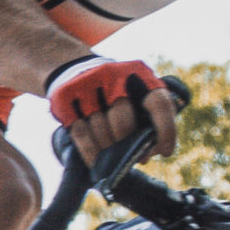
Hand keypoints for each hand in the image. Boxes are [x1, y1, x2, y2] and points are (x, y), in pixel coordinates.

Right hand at [48, 55, 175, 170]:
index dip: (165, 130)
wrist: (74, 67)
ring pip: (99, 127)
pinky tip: (96, 162)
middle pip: (123, 118)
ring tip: (112, 161)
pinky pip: (80, 132)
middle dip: (129, 143)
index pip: (158, 103)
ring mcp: (86, 85)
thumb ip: (145, 114)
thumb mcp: (134, 91)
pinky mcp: (65, 97)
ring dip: (107, 149)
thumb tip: (149, 151)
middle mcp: (113, 76)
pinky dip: (89, 151)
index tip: (164, 152)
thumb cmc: (113, 89)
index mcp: (138, 73)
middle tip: (133, 157)